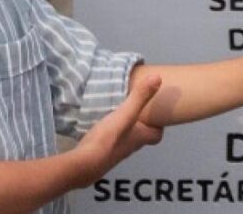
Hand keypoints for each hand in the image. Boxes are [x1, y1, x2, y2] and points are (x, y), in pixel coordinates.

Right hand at [70, 68, 164, 186]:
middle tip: (137, 108)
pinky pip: (109, 141)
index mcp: (140, 138)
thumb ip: (140, 97)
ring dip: (125, 127)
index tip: (156, 113)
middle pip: (141, 136)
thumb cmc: (107, 139)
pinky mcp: (100, 154)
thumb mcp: (125, 114)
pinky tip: (101, 124)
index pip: (156, 135)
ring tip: (119, 112)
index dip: (159, 125)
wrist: (83, 164)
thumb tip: (158, 78)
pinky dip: (110, 132)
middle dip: (141, 123)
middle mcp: (130, 147)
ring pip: (125, 138)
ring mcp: (114, 153)